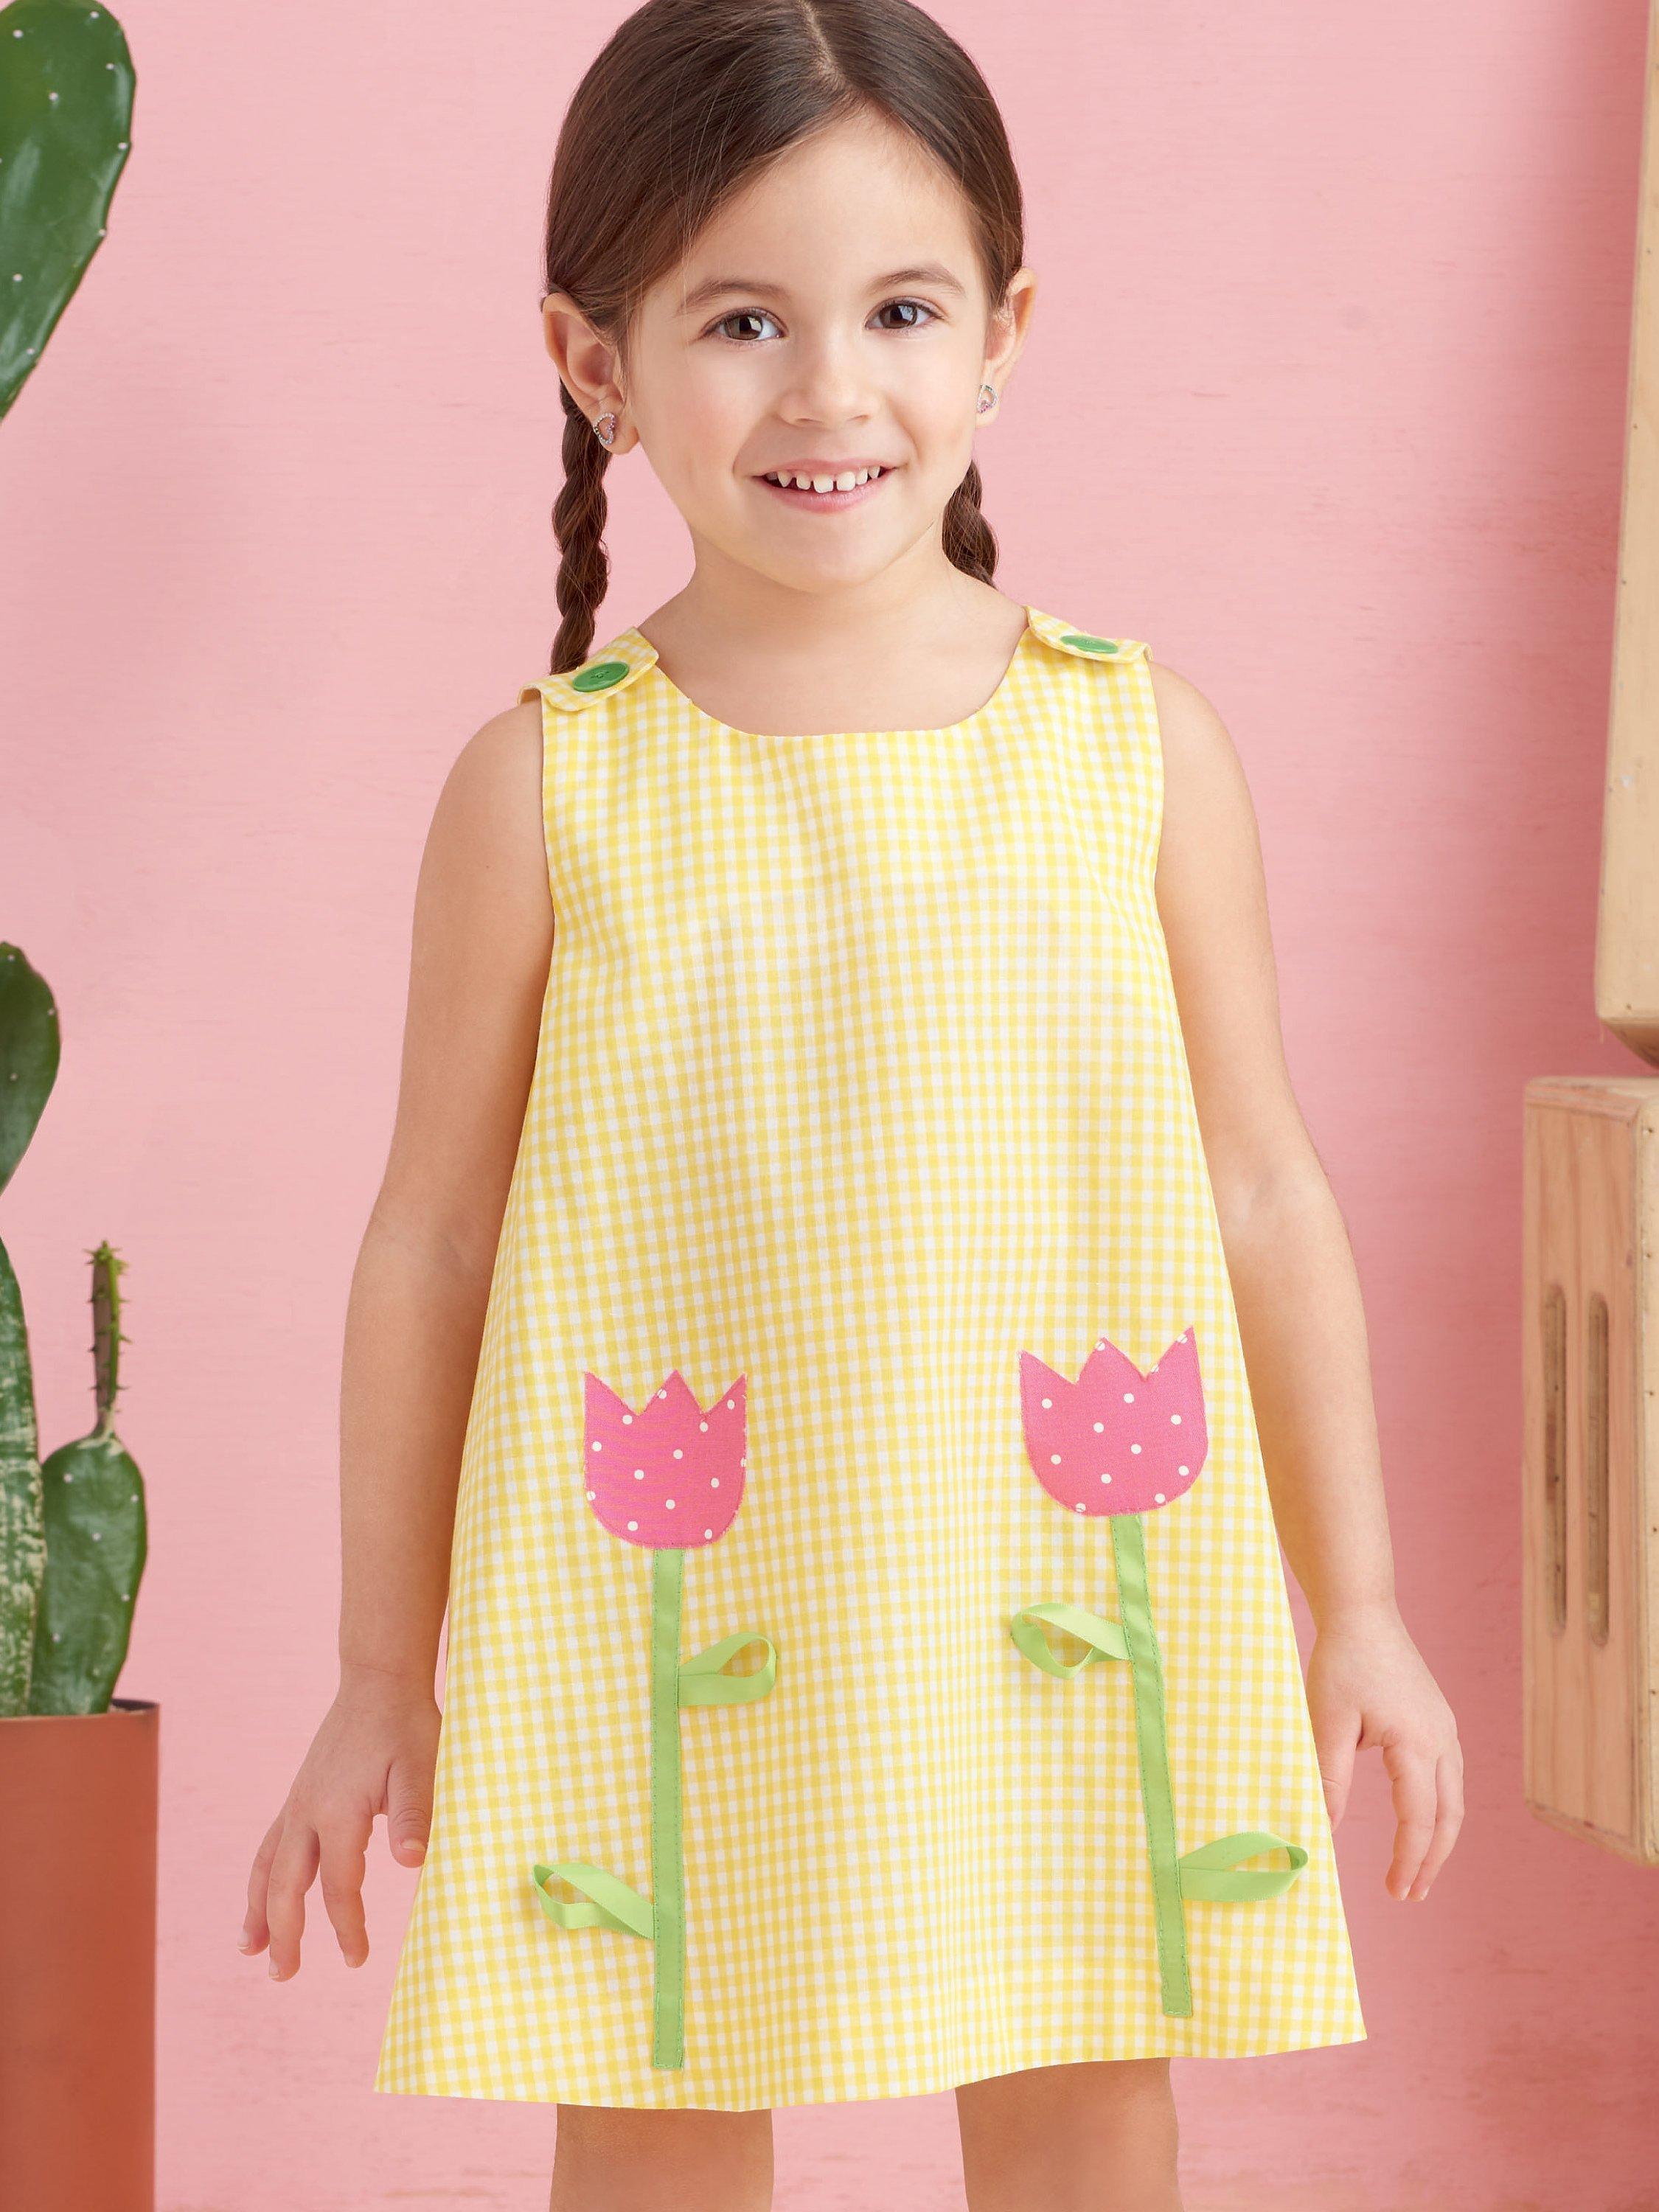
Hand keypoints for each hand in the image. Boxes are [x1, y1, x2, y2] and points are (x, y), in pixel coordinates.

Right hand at [239, 1666, 440, 1977]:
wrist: (378, 1680)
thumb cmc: (406, 1724)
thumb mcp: (422, 1765)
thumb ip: (413, 1812)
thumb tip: (413, 1860)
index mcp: (337, 1811)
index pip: (340, 1885)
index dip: (347, 1926)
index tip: (357, 1960)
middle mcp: (307, 1810)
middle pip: (286, 1885)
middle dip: (283, 1933)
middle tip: (282, 1976)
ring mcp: (298, 1801)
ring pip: (267, 1866)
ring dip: (258, 1909)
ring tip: (249, 1948)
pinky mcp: (300, 1793)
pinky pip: (271, 1844)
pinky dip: (261, 1876)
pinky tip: (261, 1894)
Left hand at [1305, 1603, 1462, 1902]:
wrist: (1362, 1612)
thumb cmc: (1342, 1662)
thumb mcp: (1327, 1722)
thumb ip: (1329, 1779)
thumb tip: (1325, 1830)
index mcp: (1417, 1743)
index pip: (1419, 1819)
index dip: (1408, 1860)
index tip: (1395, 1892)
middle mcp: (1442, 1739)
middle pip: (1449, 1816)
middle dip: (1432, 1860)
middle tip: (1411, 1894)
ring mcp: (1445, 1728)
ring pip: (1454, 1798)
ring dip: (1439, 1836)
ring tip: (1419, 1870)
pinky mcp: (1437, 1720)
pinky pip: (1448, 1776)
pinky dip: (1440, 1807)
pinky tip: (1422, 1820)